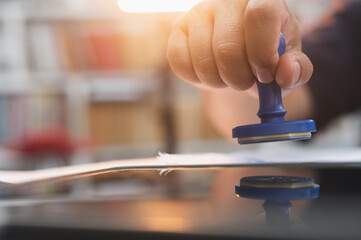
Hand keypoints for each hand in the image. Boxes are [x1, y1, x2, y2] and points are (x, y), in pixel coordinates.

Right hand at [167, 0, 312, 90]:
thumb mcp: (287, 60)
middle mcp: (228, 0)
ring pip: (203, 62)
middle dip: (238, 79)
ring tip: (227, 76)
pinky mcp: (178, 30)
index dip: (262, 53)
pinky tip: (209, 72)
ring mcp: (199, 13)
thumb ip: (297, 69)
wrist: (234, 51)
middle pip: (227, 49)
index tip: (264, 75)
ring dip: (218, 82)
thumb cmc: (264, 53)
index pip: (261, 15)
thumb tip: (285, 72)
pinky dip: (197, 80)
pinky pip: (181, 64)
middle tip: (245, 81)